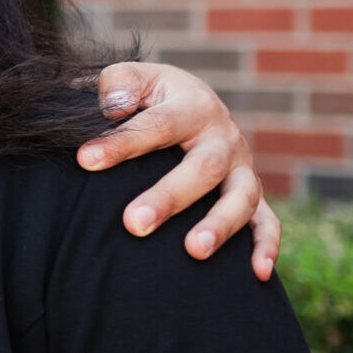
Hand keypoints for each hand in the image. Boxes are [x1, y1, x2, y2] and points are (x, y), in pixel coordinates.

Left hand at [76, 62, 279, 280]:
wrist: (193, 103)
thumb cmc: (151, 97)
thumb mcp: (134, 78)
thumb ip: (118, 84)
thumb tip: (113, 106)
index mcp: (192, 105)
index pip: (156, 125)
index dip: (121, 143)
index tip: (85, 160)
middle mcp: (223, 137)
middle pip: (202, 168)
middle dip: (169, 197)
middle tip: (134, 223)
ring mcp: (243, 167)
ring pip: (241, 197)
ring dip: (220, 225)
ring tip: (193, 251)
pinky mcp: (252, 193)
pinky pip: (267, 222)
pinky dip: (267, 246)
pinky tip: (256, 274)